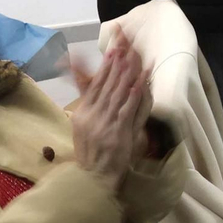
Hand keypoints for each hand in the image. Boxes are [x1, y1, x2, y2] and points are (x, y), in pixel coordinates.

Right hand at [70, 27, 150, 188]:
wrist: (92, 180)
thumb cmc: (90, 154)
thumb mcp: (83, 128)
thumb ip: (90, 106)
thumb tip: (91, 86)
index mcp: (82, 113)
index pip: (94, 83)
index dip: (106, 65)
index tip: (114, 48)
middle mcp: (91, 116)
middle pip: (106, 84)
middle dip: (117, 62)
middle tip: (125, 42)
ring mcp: (105, 124)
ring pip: (118, 93)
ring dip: (127, 72)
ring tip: (134, 54)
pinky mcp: (118, 133)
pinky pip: (128, 110)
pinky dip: (134, 94)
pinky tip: (140, 81)